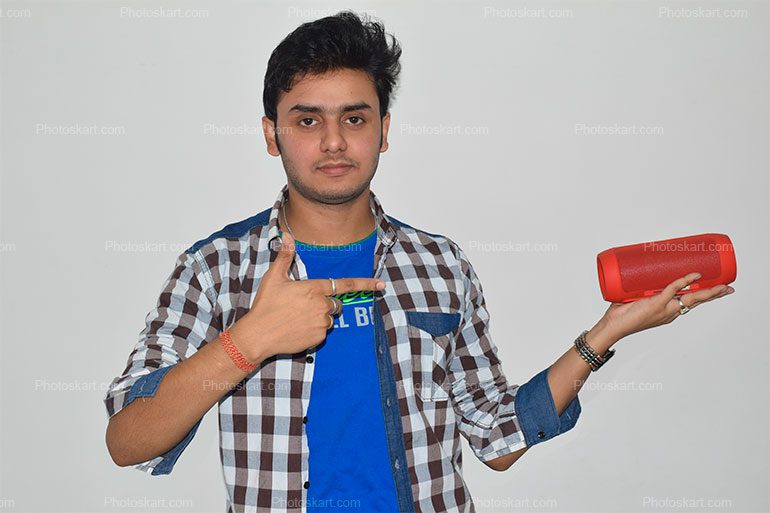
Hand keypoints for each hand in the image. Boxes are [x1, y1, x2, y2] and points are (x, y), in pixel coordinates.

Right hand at [229, 232, 385, 361]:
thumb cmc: (265, 306)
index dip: (364, 284)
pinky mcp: (318, 338)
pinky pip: (322, 333)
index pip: (344, 284)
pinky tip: (297, 329)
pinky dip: (313, 331)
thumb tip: (287, 235)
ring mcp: (321, 323)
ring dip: (318, 317)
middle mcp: (321, 305)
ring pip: (329, 318)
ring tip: (296, 318)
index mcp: (313, 288)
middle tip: (302, 305)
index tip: (380, 284)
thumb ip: (285, 256)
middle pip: (336, 303)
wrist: (258, 335)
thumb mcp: (274, 278)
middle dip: (325, 303)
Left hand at [599, 272, 734, 341]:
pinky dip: (685, 281)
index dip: (702, 296)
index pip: (688, 302)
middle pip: (697, 302)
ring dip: (709, 292)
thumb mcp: (634, 300)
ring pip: (692, 298)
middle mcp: (669, 312)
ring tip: (724, 287)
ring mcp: (664, 309)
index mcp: (667, 312)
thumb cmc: (619, 315)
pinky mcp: (656, 304)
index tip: (714, 289)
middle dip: (714, 295)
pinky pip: (673, 289)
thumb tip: (636, 271)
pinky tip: (695, 276)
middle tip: (729, 288)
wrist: (612, 327)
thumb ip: (639, 289)